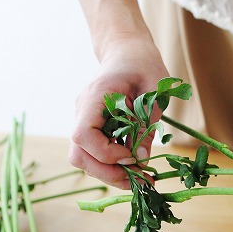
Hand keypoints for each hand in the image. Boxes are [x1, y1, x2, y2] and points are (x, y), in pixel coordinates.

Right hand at [68, 36, 168, 188]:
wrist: (127, 51)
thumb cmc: (143, 64)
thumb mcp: (154, 91)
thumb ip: (147, 123)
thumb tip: (141, 159)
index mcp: (95, 97)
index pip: (83, 134)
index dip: (106, 153)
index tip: (132, 156)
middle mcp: (82, 111)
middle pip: (78, 154)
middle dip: (107, 173)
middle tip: (138, 180)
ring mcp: (83, 120)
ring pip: (83, 158)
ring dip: (110, 174)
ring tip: (139, 179)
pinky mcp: (92, 128)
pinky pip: (94, 154)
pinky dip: (112, 166)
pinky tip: (134, 169)